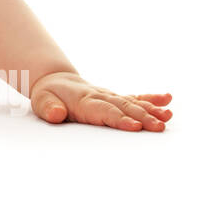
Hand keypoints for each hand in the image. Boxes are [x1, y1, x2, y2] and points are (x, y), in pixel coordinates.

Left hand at [30, 71, 172, 130]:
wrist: (54, 80)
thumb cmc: (48, 95)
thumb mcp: (41, 101)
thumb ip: (49, 108)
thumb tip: (57, 114)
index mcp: (84, 100)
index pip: (104, 111)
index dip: (120, 119)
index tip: (135, 127)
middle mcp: (100, 96)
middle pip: (124, 107)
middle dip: (143, 118)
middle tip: (159, 127)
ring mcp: (110, 96)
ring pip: (132, 102)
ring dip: (151, 109)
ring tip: (168, 116)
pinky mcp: (115, 97)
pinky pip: (134, 97)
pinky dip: (151, 98)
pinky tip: (167, 99)